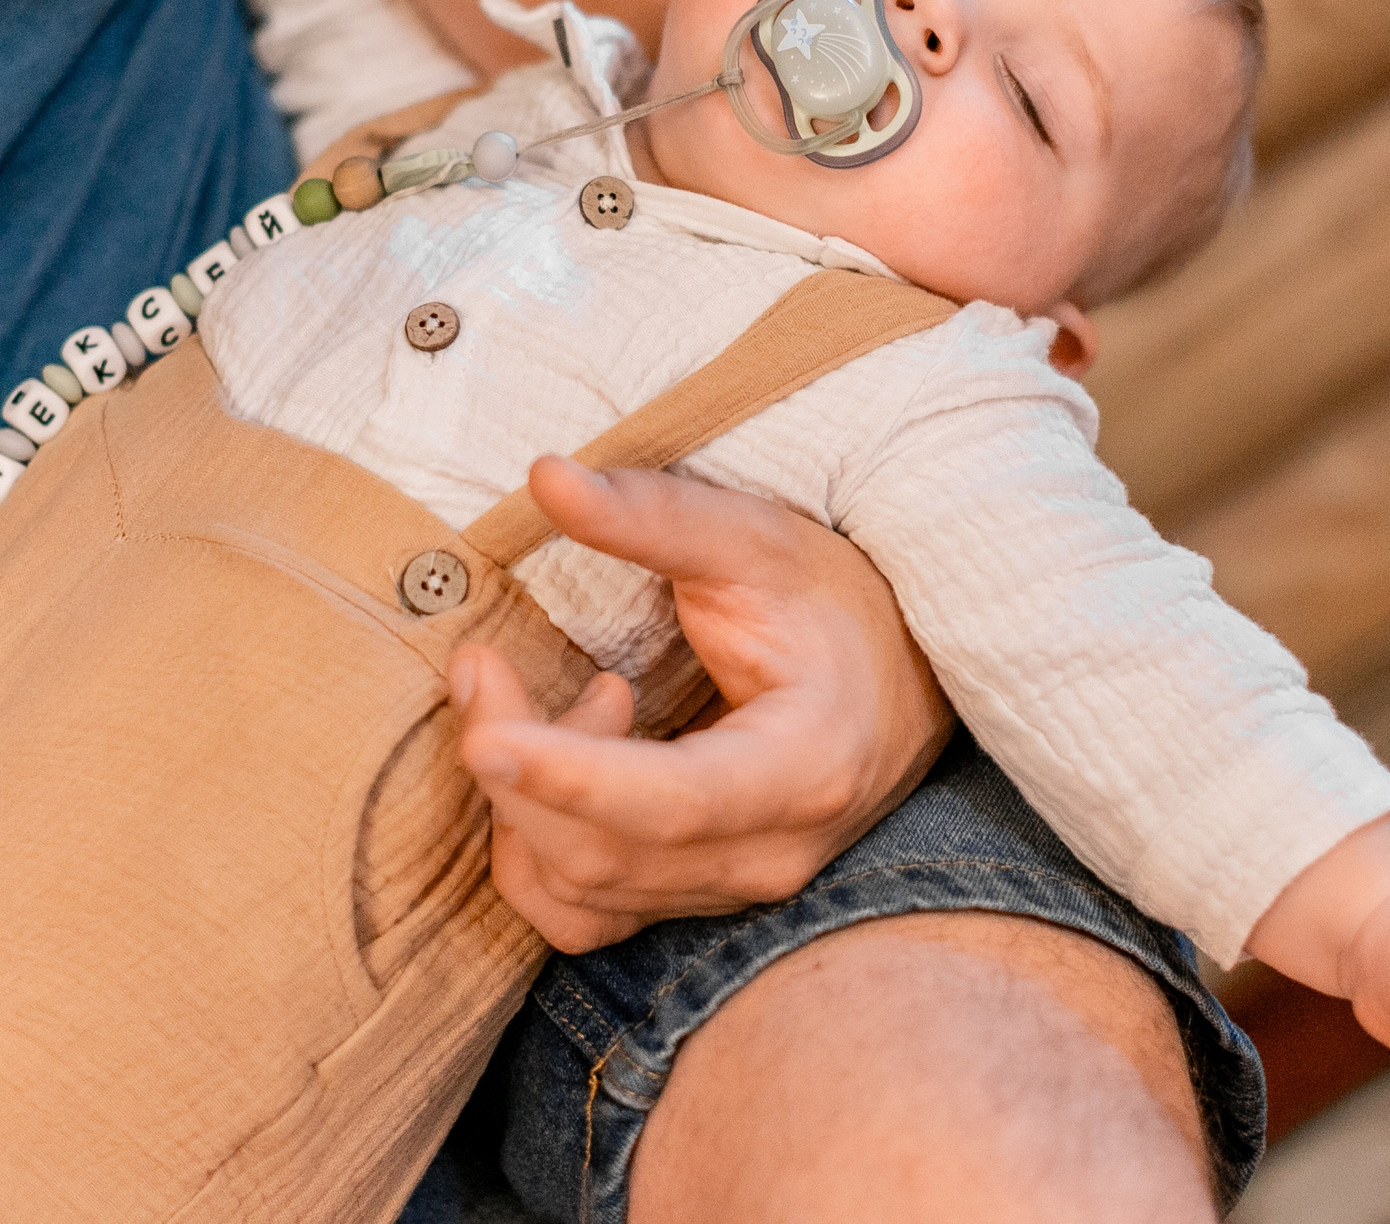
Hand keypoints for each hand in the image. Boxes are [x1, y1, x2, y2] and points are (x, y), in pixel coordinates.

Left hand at [450, 457, 952, 952]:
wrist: (909, 679)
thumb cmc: (839, 604)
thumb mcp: (758, 541)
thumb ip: (654, 515)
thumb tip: (546, 475)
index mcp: (804, 768)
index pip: (673, 802)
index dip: (571, 776)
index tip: (483, 734)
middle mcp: (770, 854)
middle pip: (603, 852)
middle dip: (515, 762)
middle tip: (480, 662)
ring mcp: (733, 891)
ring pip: (580, 893)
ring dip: (520, 802)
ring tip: (548, 697)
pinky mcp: (695, 899)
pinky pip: (583, 914)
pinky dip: (537, 846)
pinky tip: (563, 761)